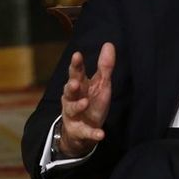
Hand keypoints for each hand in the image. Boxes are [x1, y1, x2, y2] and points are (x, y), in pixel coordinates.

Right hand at [59, 42, 115, 156]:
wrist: (81, 132)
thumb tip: (109, 44)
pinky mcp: (79, 131)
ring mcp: (73, 115)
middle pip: (69, 90)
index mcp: (79, 85)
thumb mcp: (101, 84)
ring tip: (85, 103)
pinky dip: (93, 133)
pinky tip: (101, 134)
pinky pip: (86, 132)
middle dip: (71, 86)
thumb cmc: (91, 102)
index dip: (76, 65)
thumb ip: (104, 66)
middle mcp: (72, 99)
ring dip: (78, 106)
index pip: (76, 73)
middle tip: (75, 82)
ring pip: (72, 109)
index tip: (77, 55)